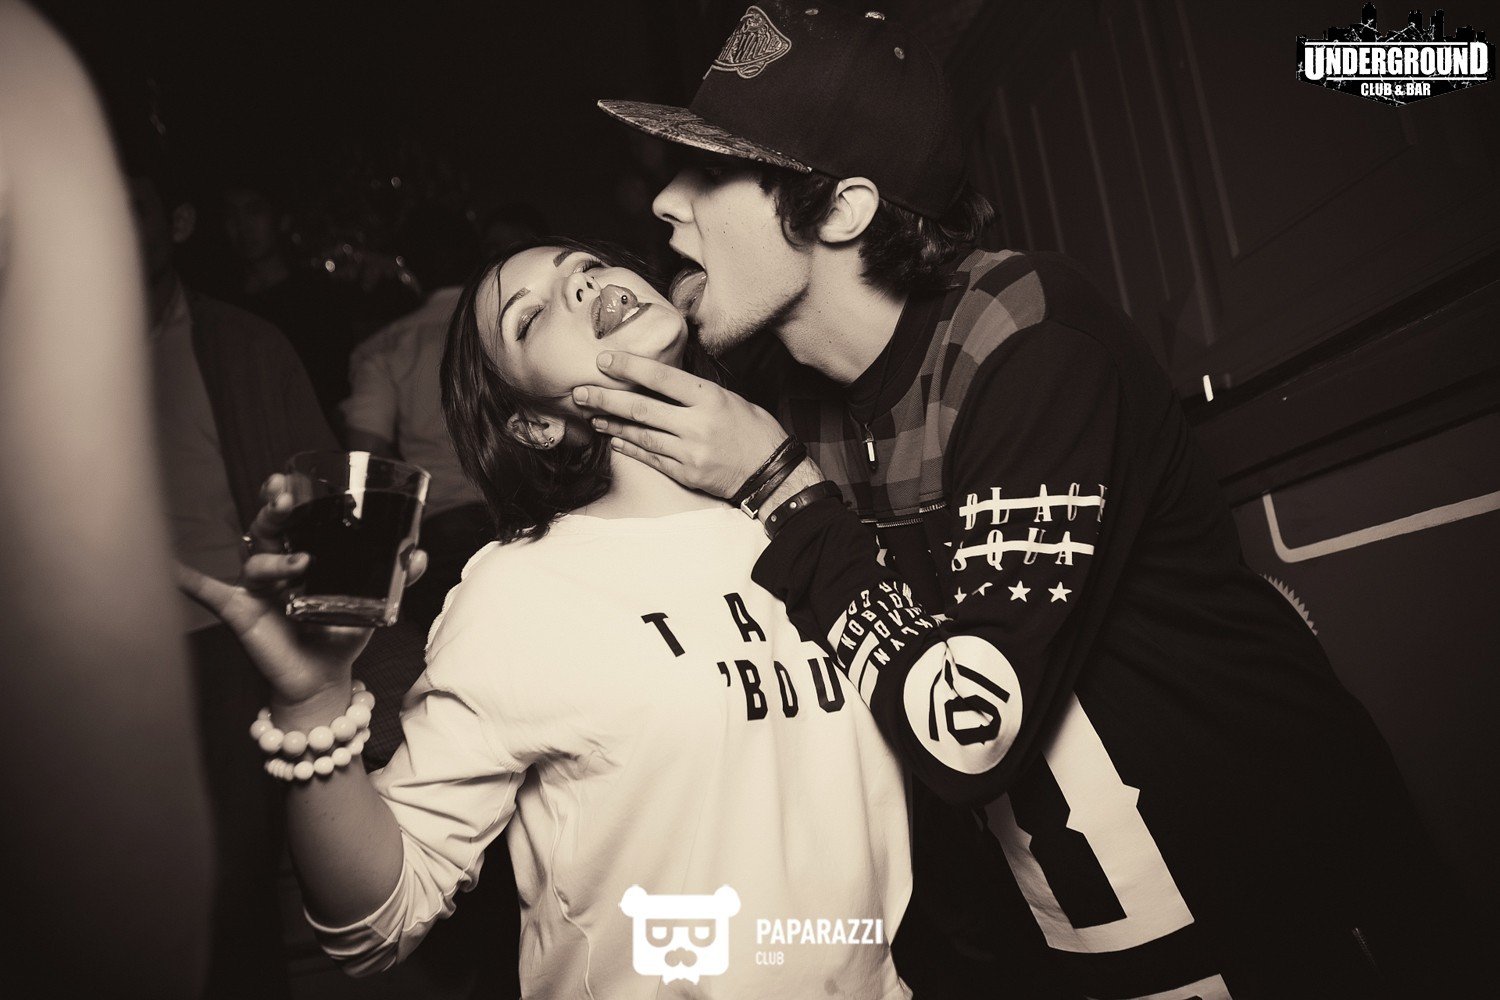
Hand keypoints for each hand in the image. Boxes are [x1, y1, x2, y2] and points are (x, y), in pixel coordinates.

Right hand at [175, 474, 428, 706]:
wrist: (322, 676)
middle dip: (275, 510)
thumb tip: (420, 555)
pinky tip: (173, 568)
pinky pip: (210, 593)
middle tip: (287, 499)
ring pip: (254, 560)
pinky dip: (190, 580)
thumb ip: (397, 577)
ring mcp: (256, 587)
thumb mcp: (373, 601)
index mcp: (303, 552)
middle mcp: (276, 564)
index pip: (293, 517)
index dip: (288, 495)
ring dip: (273, 559)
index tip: (291, 479)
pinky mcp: (242, 612)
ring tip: (301, 563)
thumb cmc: (341, 632)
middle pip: (268, 528)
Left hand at [573, 351, 789, 498]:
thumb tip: (660, 380)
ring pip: (640, 434)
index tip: (604, 361)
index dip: (629, 368)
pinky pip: (651, 458)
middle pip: (641, 408)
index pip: (661, 377)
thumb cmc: (754, 430)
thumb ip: (695, 393)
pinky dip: (630, 447)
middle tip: (580, 392)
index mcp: (710, 398)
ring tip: (592, 416)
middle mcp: (697, 424)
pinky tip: (614, 440)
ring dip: (612, 425)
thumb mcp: (730, 399)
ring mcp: (690, 451)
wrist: (772, 472)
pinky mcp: (686, 473)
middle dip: (606, 399)